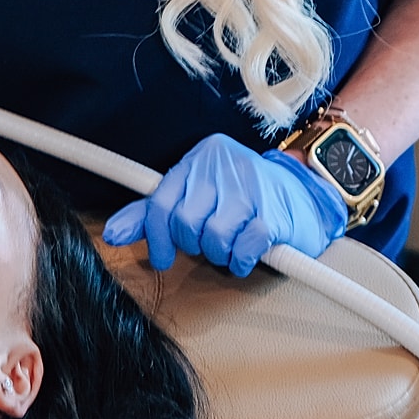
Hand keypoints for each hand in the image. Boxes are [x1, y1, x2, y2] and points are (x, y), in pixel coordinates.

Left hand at [100, 133, 350, 277]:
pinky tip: (246, 254)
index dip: (157, 236)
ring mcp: (251, 189)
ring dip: (219, 254)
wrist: (307, 194)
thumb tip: (112, 234)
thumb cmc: (244, 197)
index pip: (161, 201)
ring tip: (231, 245)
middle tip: (209, 244)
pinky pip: (241, 249)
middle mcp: (224, 166)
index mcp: (201, 157)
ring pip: (212, 239)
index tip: (162, 257)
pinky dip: (240, 261)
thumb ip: (153, 211)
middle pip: (185, 223)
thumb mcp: (197, 193)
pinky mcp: (273, 215)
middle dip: (194, 245)